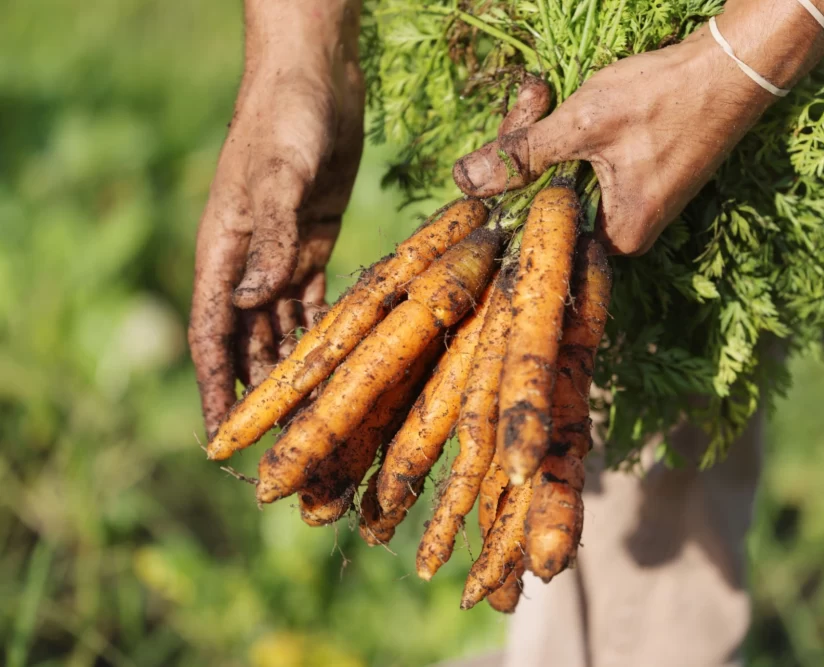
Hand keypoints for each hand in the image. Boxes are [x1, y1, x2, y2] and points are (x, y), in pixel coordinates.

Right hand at [188, 0, 363, 436]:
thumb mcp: (279, 176)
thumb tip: (256, 301)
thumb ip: (272, 238)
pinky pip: (316, 300)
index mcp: (224, 251)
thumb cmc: (285, 120)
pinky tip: (334, 362)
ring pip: (283, 327)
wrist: (315, 80)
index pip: (214, 334)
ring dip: (292, 369)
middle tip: (278, 442)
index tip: (219, 436)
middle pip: (249, 341)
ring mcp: (283, 254)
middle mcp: (249, 261)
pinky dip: (322, 332)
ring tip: (308, 415)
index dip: (216, 387)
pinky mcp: (316, 242)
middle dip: (259, 391)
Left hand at [452, 1, 823, 254]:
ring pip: (562, 177)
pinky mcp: (638, 180)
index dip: (511, 179)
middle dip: (527, 145)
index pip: (537, 224)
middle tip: (534, 94)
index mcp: (617, 238)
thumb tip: (464, 181)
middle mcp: (627, 233)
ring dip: (547, 134)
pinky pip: (584, 165)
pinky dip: (571, 134)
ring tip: (546, 91)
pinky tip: (571, 100)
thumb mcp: (584, 124)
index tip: (508, 135)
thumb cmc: (664, 98)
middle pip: (545, 199)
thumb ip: (523, 155)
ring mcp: (634, 206)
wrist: (732, 67)